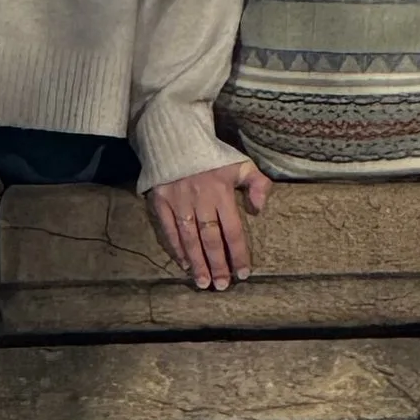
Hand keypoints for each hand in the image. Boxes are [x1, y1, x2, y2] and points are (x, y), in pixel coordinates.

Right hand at [148, 159, 272, 288]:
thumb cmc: (211, 153)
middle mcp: (200, 199)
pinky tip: (184, 264)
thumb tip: (259, 209)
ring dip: (197, 263)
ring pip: (190, 238)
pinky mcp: (160, 201)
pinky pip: (169, 230)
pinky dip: (176, 249)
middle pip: (210, 238)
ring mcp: (178, 201)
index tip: (243, 273)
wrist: (176, 134)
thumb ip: (256, 182)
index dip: (238, 253)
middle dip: (217, 264)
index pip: (232, 229)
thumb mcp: (239, 162)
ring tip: (204, 283)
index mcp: (221, 191)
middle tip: (221, 286)